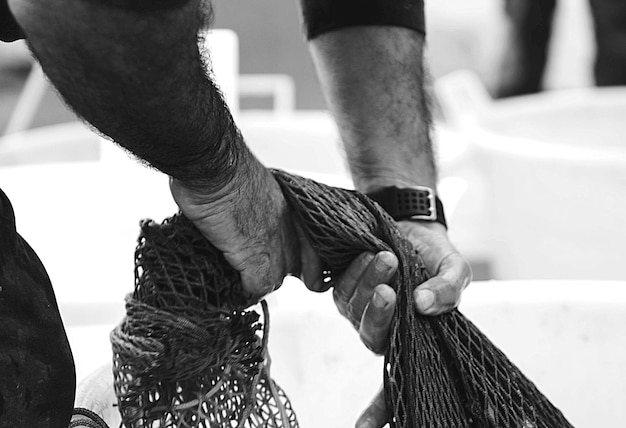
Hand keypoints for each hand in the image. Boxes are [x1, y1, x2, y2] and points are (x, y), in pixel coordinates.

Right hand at [170, 155, 317, 303]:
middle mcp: (288, 225)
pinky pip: (259, 286)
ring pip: (277, 278)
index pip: (313, 244)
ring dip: (258, 282)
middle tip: (254, 275)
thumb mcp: (249, 182)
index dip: (309, 264)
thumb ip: (254, 201)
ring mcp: (274, 242)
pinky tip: (233, 290)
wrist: (212, 164)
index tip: (307, 277)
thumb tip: (240, 211)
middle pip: (293, 265)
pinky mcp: (255, 255)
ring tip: (239, 282)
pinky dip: (245, 292)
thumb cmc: (220, 166)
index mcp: (288, 207)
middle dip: (275, 272)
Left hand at [332, 221, 470, 427]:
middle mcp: (384, 330)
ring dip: (368, 283)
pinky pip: (341, 288)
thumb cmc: (435, 255)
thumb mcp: (454, 270)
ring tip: (387, 257)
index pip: (395, 384)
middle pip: (372, 338)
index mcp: (412, 337)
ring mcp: (361, 311)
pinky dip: (354, 271)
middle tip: (392, 289)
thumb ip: (449, 290)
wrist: (413, 224)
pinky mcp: (344, 290)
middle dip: (379, 313)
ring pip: (355, 310)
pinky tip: (368, 253)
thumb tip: (423, 306)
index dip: (381, 410)